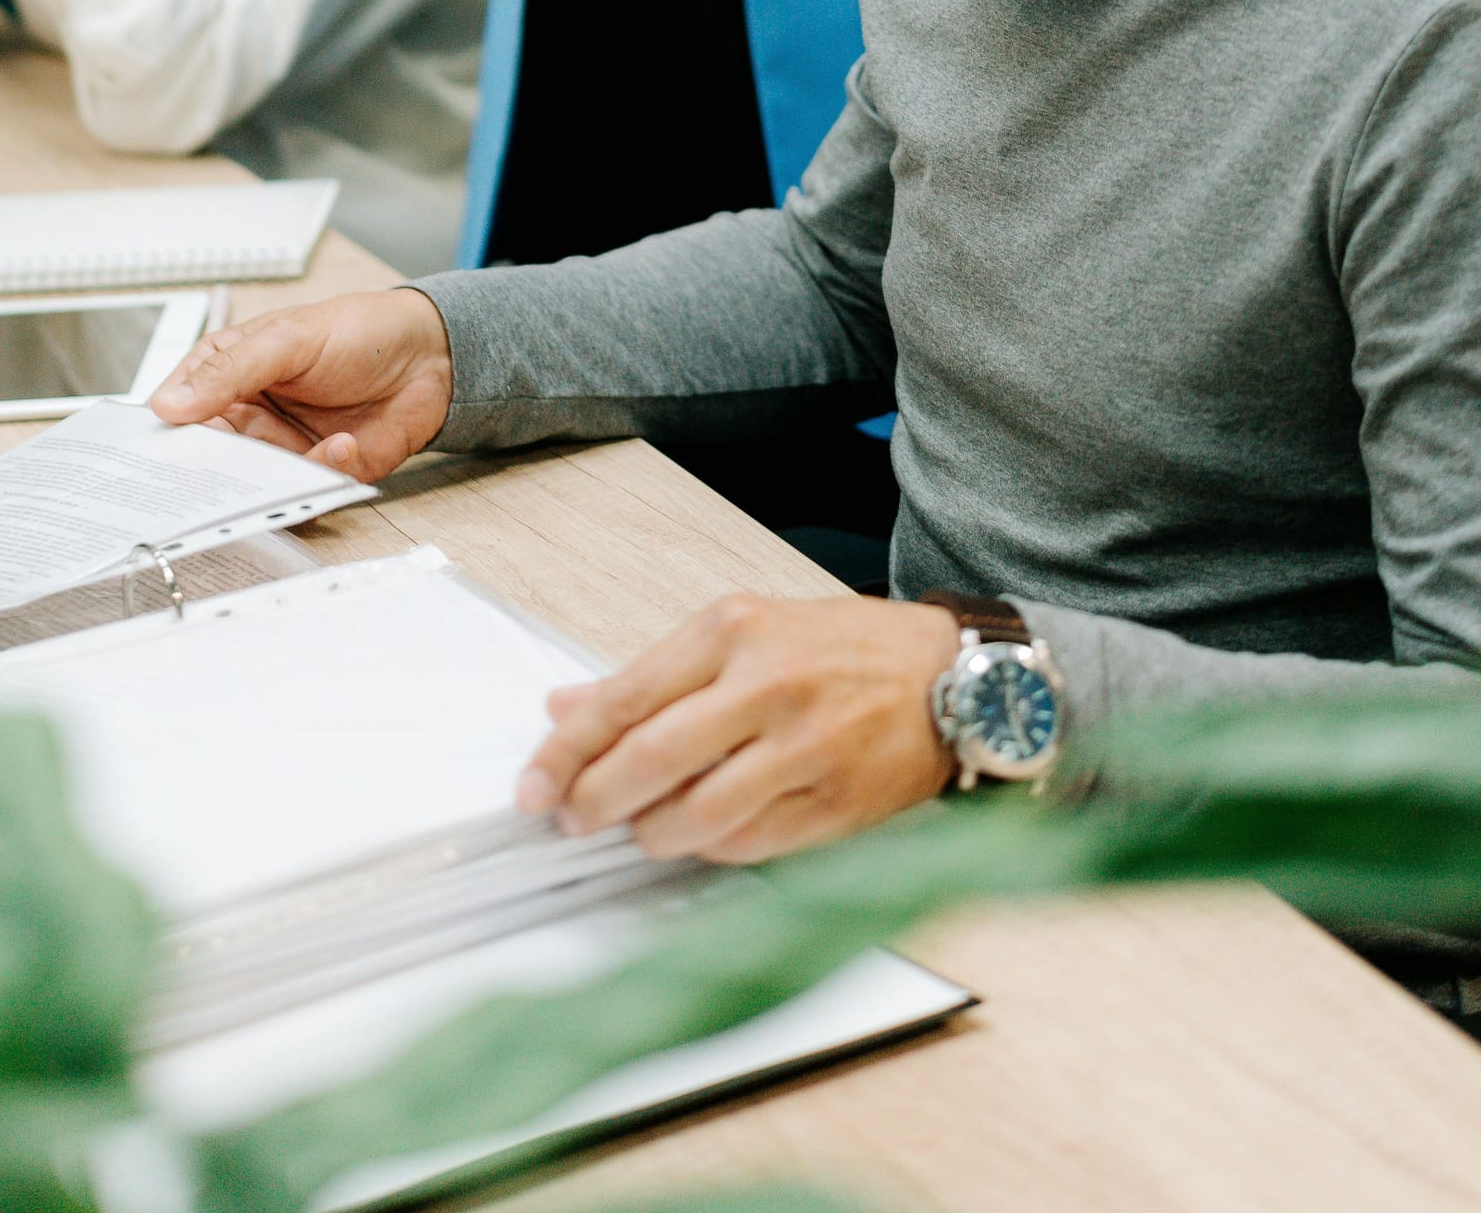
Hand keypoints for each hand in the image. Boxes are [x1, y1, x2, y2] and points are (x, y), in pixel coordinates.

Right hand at [150, 289, 454, 480]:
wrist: (429, 354)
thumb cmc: (357, 331)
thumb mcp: (288, 338)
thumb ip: (230, 371)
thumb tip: (169, 404)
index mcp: (227, 376)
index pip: (178, 414)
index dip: (164, 437)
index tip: (154, 459)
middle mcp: (248, 419)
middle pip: (210, 460)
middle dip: (214, 472)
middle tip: (222, 475)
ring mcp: (282, 449)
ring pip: (253, 484)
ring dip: (272, 477)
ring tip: (298, 455)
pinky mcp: (319, 473)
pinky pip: (303, 493)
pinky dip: (321, 473)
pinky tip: (344, 443)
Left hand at [517, 592, 959, 862]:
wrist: (948, 676)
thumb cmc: (838, 650)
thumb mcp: (742, 631)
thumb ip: (651, 675)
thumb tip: (563, 709)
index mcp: (732, 631)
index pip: (623, 698)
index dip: (566, 753)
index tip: (532, 787)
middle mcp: (766, 684)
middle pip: (650, 760)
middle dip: (595, 802)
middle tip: (573, 820)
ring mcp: (805, 747)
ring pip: (696, 815)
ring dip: (653, 834)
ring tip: (644, 828)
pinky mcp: (836, 803)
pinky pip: (749, 845)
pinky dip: (712, 850)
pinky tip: (703, 837)